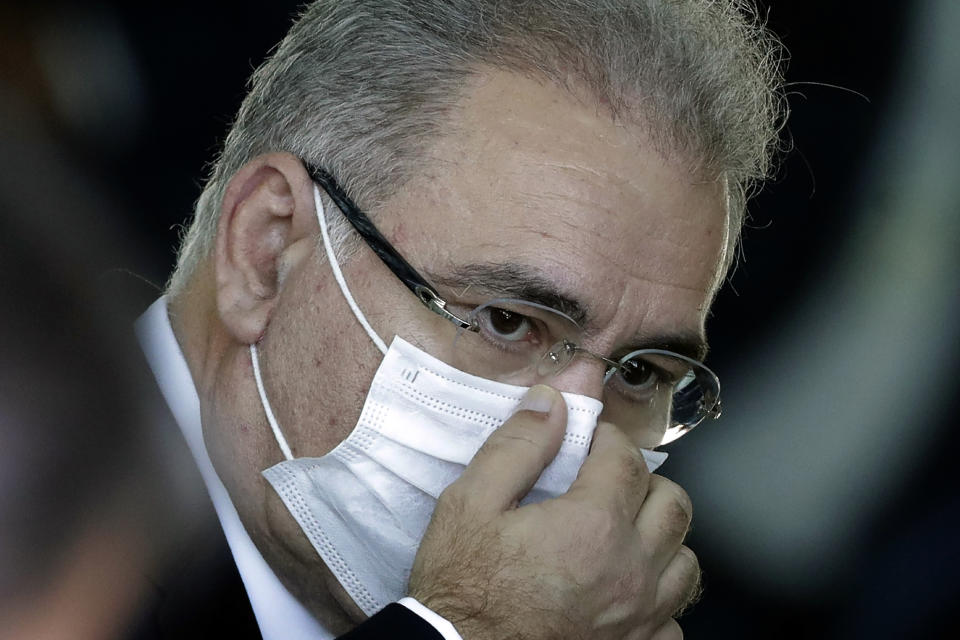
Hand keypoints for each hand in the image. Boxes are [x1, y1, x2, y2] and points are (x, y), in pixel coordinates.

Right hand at [407, 385, 699, 639]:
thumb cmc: (461, 590)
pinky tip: (624, 588)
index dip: (607, 438)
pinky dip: (658, 596)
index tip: (587, 441)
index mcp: (592, 526)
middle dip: (642, 482)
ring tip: (623, 534)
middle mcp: (629, 570)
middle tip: (607, 483)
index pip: (627, 458)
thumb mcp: (470, 504)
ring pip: (686, 560)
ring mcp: (638, 616)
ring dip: (660, 537)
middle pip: (672, 503)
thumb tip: (550, 402)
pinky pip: (674, 617)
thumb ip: (517, 447)